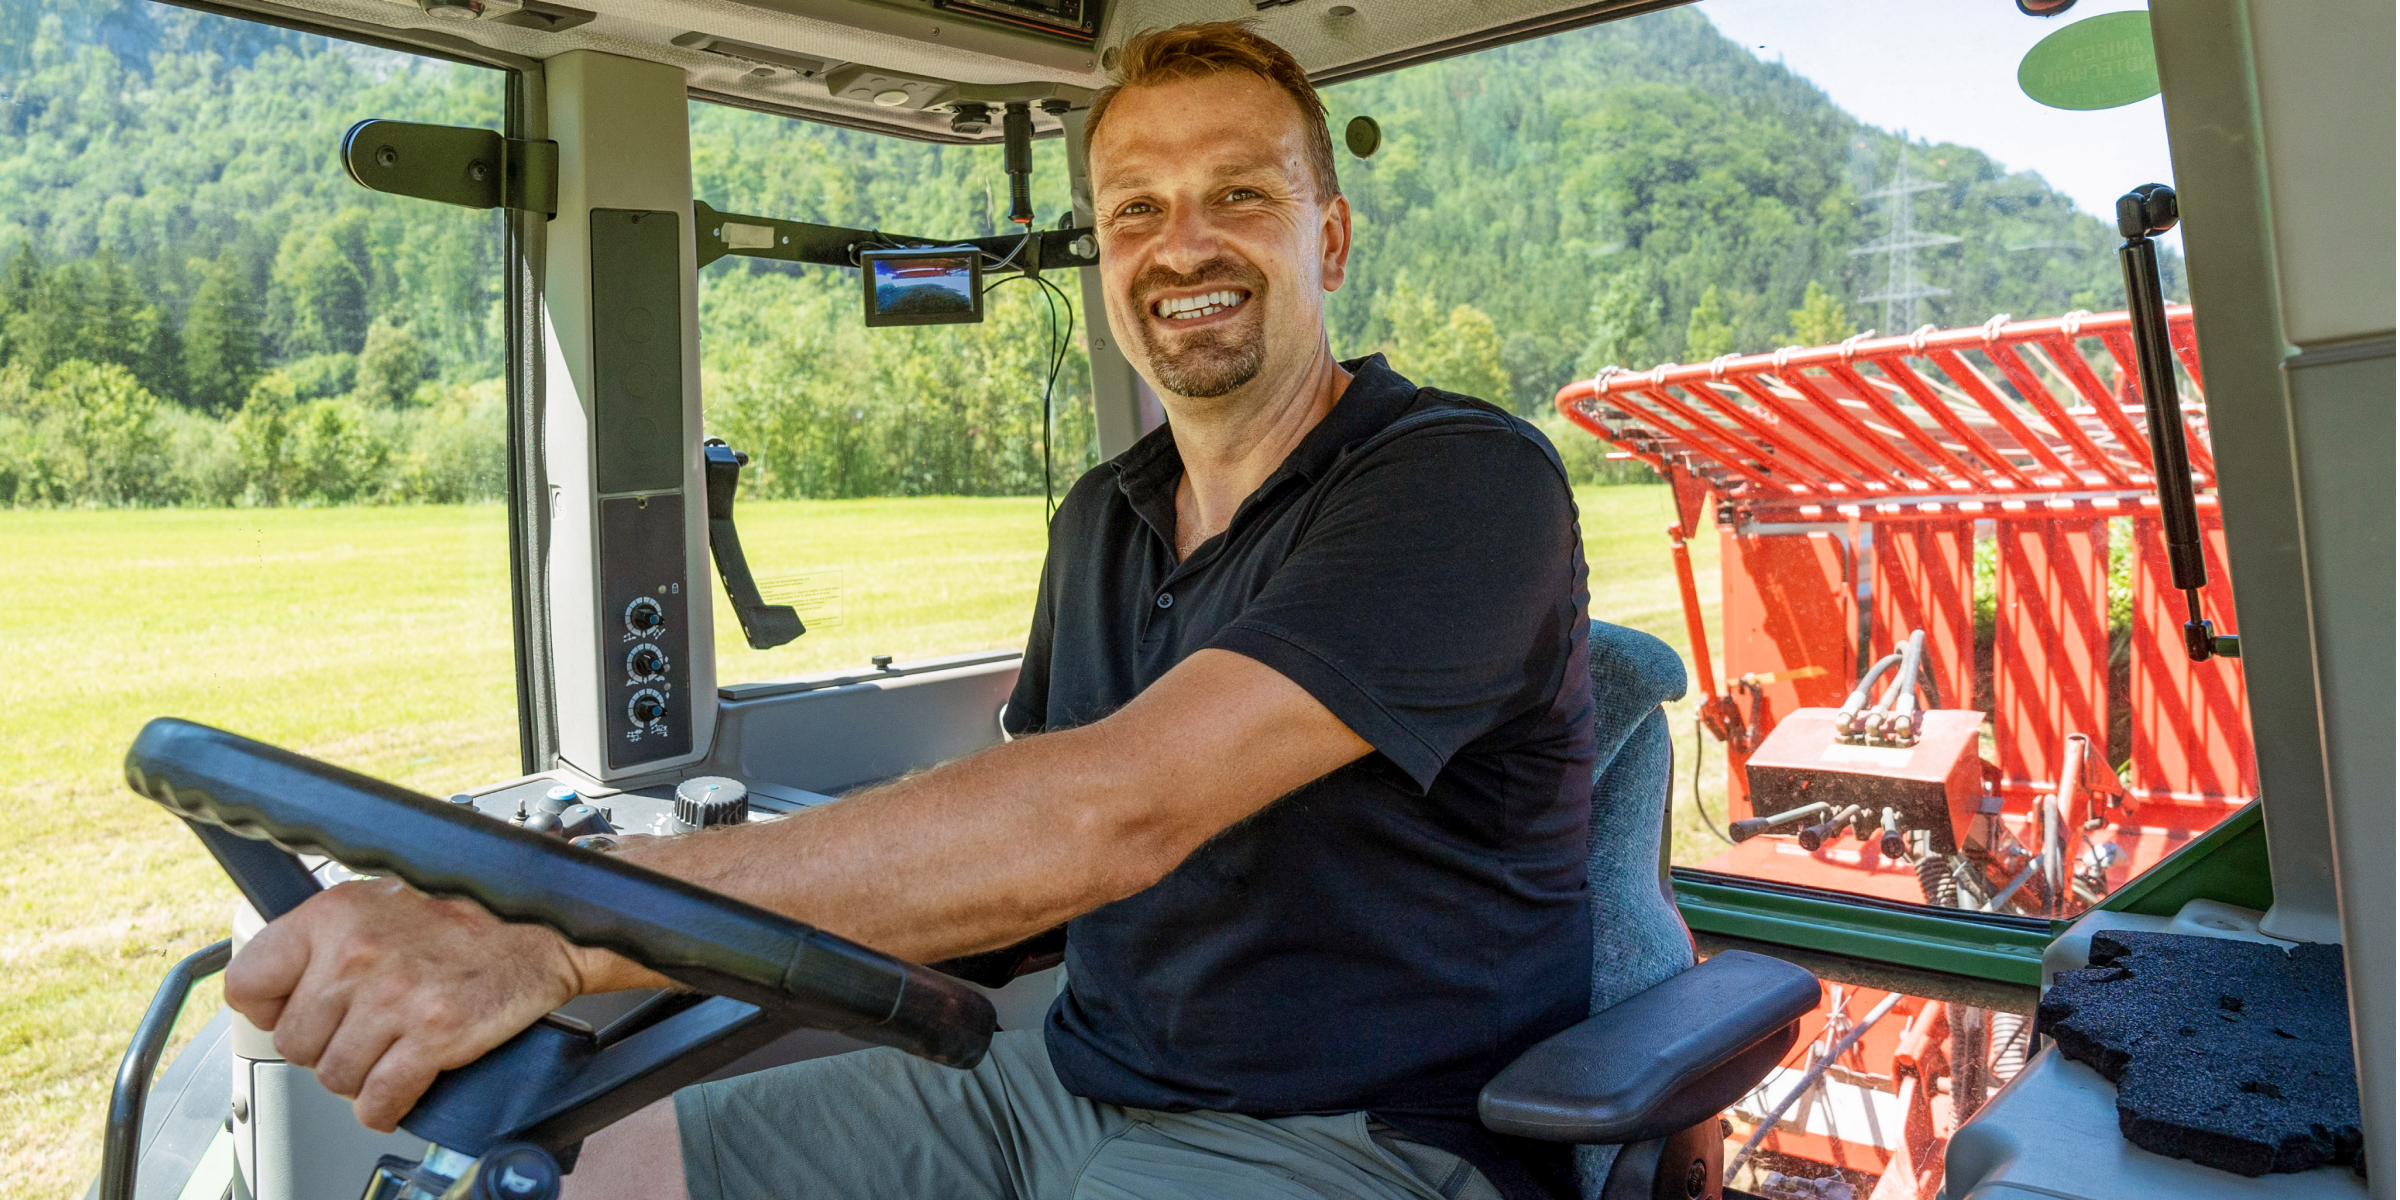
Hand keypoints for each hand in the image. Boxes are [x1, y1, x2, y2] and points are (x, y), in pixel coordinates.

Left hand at [224, 877, 584, 1131]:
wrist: (545, 924)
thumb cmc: (464, 914)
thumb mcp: (378, 901)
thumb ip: (324, 940)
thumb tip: (274, 993)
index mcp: (333, 916)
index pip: (247, 985)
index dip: (272, 1010)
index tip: (299, 1012)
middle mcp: (357, 954)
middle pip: (294, 1043)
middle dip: (325, 1049)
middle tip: (361, 1034)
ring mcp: (395, 996)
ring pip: (334, 1077)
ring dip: (360, 1078)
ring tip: (389, 1054)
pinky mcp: (435, 1032)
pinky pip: (379, 1100)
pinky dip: (385, 1108)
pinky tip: (401, 1090)